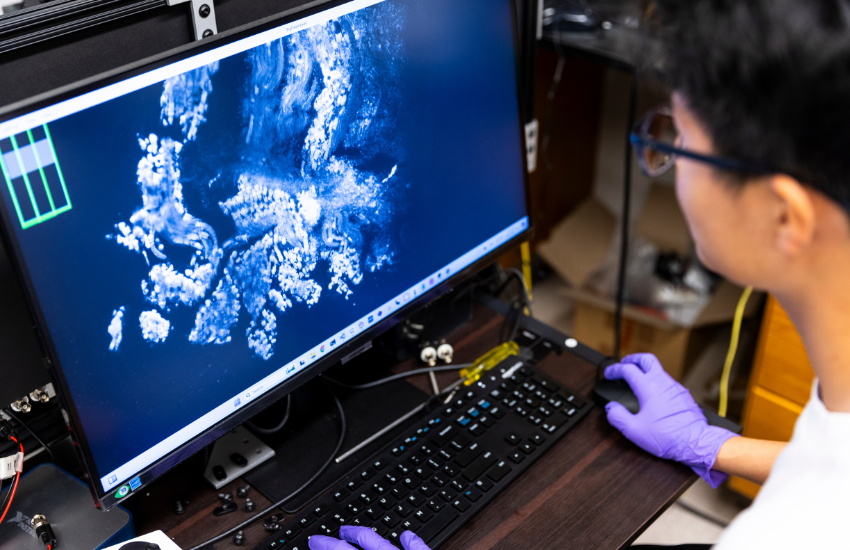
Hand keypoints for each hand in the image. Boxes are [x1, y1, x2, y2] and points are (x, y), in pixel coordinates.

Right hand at [309, 526, 429, 549]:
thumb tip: (341, 549)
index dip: (325, 546)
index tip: (314, 542)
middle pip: (360, 542)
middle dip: (339, 539)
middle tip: (325, 538)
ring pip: (383, 543)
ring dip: (366, 536)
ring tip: (354, 531)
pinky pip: (419, 549)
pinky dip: (411, 542)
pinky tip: (407, 535)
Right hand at [604, 353, 738, 487]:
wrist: (695, 442)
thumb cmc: (667, 437)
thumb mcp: (634, 430)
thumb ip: (617, 416)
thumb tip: (611, 408)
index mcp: (648, 387)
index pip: (627, 369)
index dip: (615, 370)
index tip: (609, 374)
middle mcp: (662, 382)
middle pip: (646, 359)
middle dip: (633, 359)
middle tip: (624, 363)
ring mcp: (675, 387)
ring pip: (658, 369)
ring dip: (645, 370)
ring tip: (637, 379)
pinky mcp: (683, 395)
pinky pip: (667, 381)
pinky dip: (656, 381)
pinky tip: (653, 394)